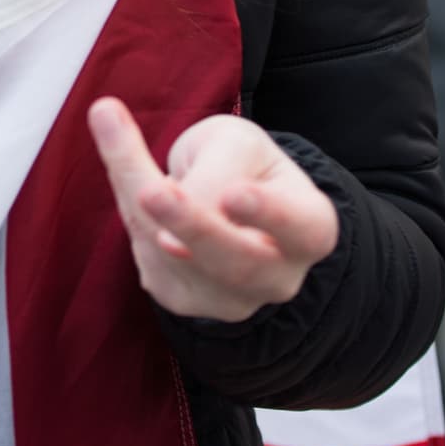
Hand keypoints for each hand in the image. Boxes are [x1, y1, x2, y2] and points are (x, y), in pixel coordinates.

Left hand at [88, 98, 339, 321]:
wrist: (222, 200)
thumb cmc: (241, 165)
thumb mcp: (236, 144)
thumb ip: (209, 161)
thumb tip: (138, 160)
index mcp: (310, 228)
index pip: (301, 229)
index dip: (270, 214)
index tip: (234, 193)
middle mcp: (278, 277)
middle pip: (239, 263)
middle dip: (194, 228)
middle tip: (153, 192)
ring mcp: (233, 300)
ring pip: (183, 264)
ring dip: (148, 220)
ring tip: (134, 182)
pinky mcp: (184, 301)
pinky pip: (153, 264)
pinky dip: (136, 222)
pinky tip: (134, 190)